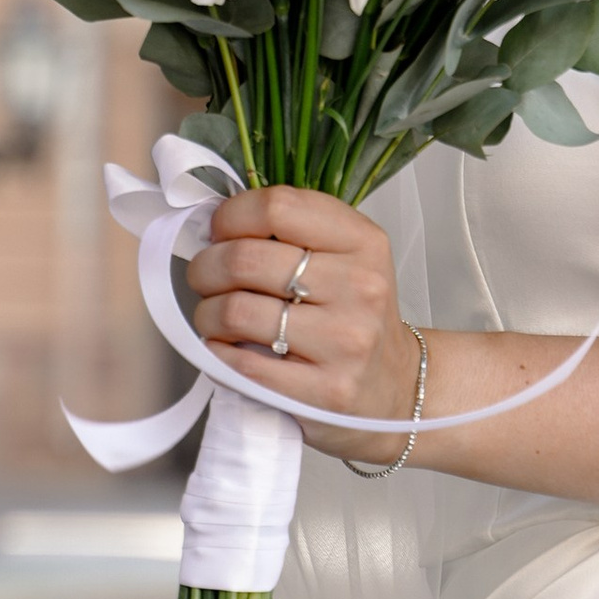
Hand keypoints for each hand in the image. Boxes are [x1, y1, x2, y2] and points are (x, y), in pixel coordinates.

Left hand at [187, 186, 420, 441]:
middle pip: (246, 258)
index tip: (220, 231)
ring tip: (215, 317)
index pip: (278, 208)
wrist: (393, 387)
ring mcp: (345, 341)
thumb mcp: (346, 256)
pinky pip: (242, 364)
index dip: (232, 216)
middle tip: (204, 277)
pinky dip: (219, 353)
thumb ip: (292, 232)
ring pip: (235, 311)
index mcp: (363, 242)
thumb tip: (218, 226)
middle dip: (207, 267)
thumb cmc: (355, 318)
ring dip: (208, 314)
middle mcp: (360, 287)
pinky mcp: (324, 391)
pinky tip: (228, 348)